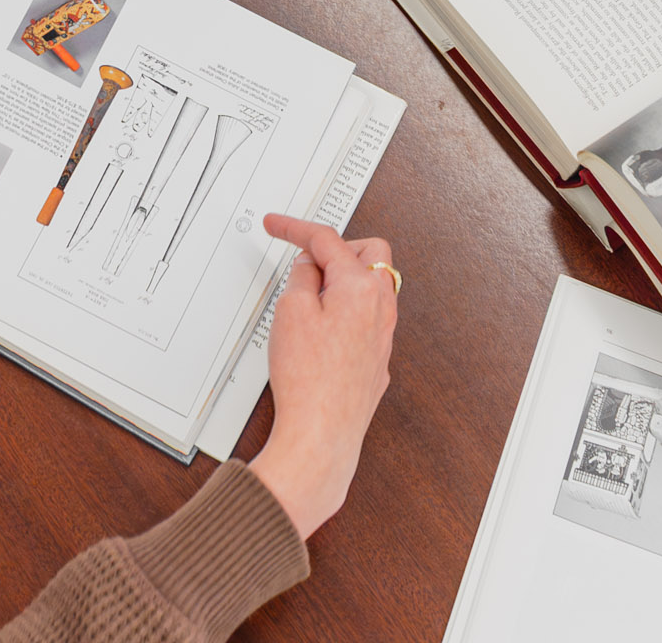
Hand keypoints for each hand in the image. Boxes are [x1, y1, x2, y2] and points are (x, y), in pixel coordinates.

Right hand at [247, 215, 398, 540]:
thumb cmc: (307, 379)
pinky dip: (346, 311)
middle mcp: (381, 309)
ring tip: (308, 298)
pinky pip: (368, 319)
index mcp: (361, 288)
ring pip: (373, 287)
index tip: (276, 224)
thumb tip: (310, 267)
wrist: (321, 437)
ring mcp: (384, 337)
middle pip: (369, 253)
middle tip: (305, 261)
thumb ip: (301, 277)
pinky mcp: (377, 362)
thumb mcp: (290, 311)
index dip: (296, 228)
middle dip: (337, 248)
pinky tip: (322, 329)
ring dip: (343, 281)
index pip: (328, 240)